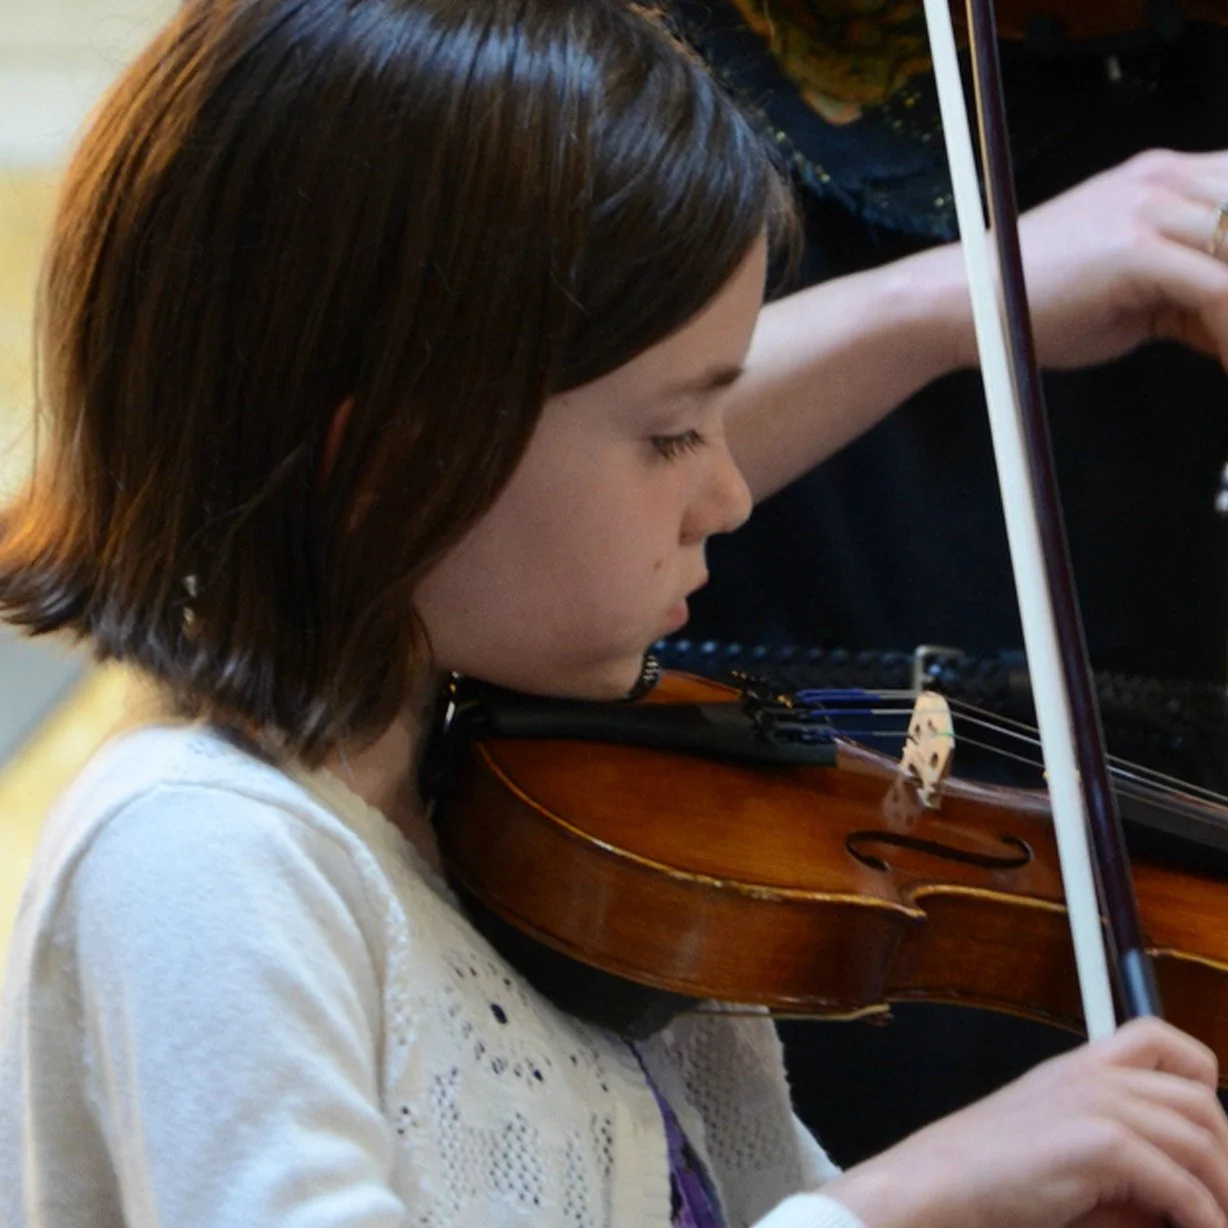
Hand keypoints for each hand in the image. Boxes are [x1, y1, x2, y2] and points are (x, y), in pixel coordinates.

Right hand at [820, 1017, 1227, 1227]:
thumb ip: (1122, 1166)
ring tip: (1213, 1222)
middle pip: (1197, 1098)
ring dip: (1219, 1189)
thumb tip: (1181, 1202)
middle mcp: (1090, 1075)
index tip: (1208, 1132)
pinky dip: (1201, 1216)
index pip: (1158, 1037)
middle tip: (1218, 1195)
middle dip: (1223, 1153)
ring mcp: (1094, 1103)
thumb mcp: (1060, 1152)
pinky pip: (1179, 1183)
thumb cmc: (987, 1175)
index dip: (1201, 1075)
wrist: (939, 1182)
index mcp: (1077, 1068)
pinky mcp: (1097, 1143)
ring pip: (1198, 1136)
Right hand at [988, 149, 1227, 370]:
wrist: (964, 304)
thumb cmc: (1033, 304)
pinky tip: (1226, 361)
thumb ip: (1192, 301)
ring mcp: (1150, 207)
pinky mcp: (1134, 247)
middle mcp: (1165, 178)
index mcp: (1166, 178)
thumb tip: (1227, 331)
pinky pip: (1218, 289)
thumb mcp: (1132, 296)